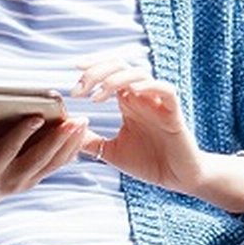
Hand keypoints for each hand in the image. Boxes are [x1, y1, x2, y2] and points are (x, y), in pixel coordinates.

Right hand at [0, 109, 89, 237]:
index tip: (37, 117)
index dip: (22, 134)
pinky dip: (70, 151)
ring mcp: (24, 183)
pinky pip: (55, 166)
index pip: (7, 150)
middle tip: (73, 120)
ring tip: (82, 123)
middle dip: (57, 139)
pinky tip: (80, 135)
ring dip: (69, 144)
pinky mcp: (34, 180)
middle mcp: (9, 179)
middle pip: (37, 159)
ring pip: (52, 164)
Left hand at [71, 58, 206, 193]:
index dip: (92, 66)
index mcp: (127, 101)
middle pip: (120, 67)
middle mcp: (142, 96)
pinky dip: (149, 86)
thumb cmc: (149, 162)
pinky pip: (165, 90)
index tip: (72, 69)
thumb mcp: (110, 151)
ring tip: (97, 96)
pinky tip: (131, 93)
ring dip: (115, 79)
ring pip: (139, 74)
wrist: (177, 179)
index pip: (110, 71)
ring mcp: (158, 102)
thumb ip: (89, 140)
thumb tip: (66, 132)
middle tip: (78, 90)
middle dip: (96, 72)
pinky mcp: (174, 113)